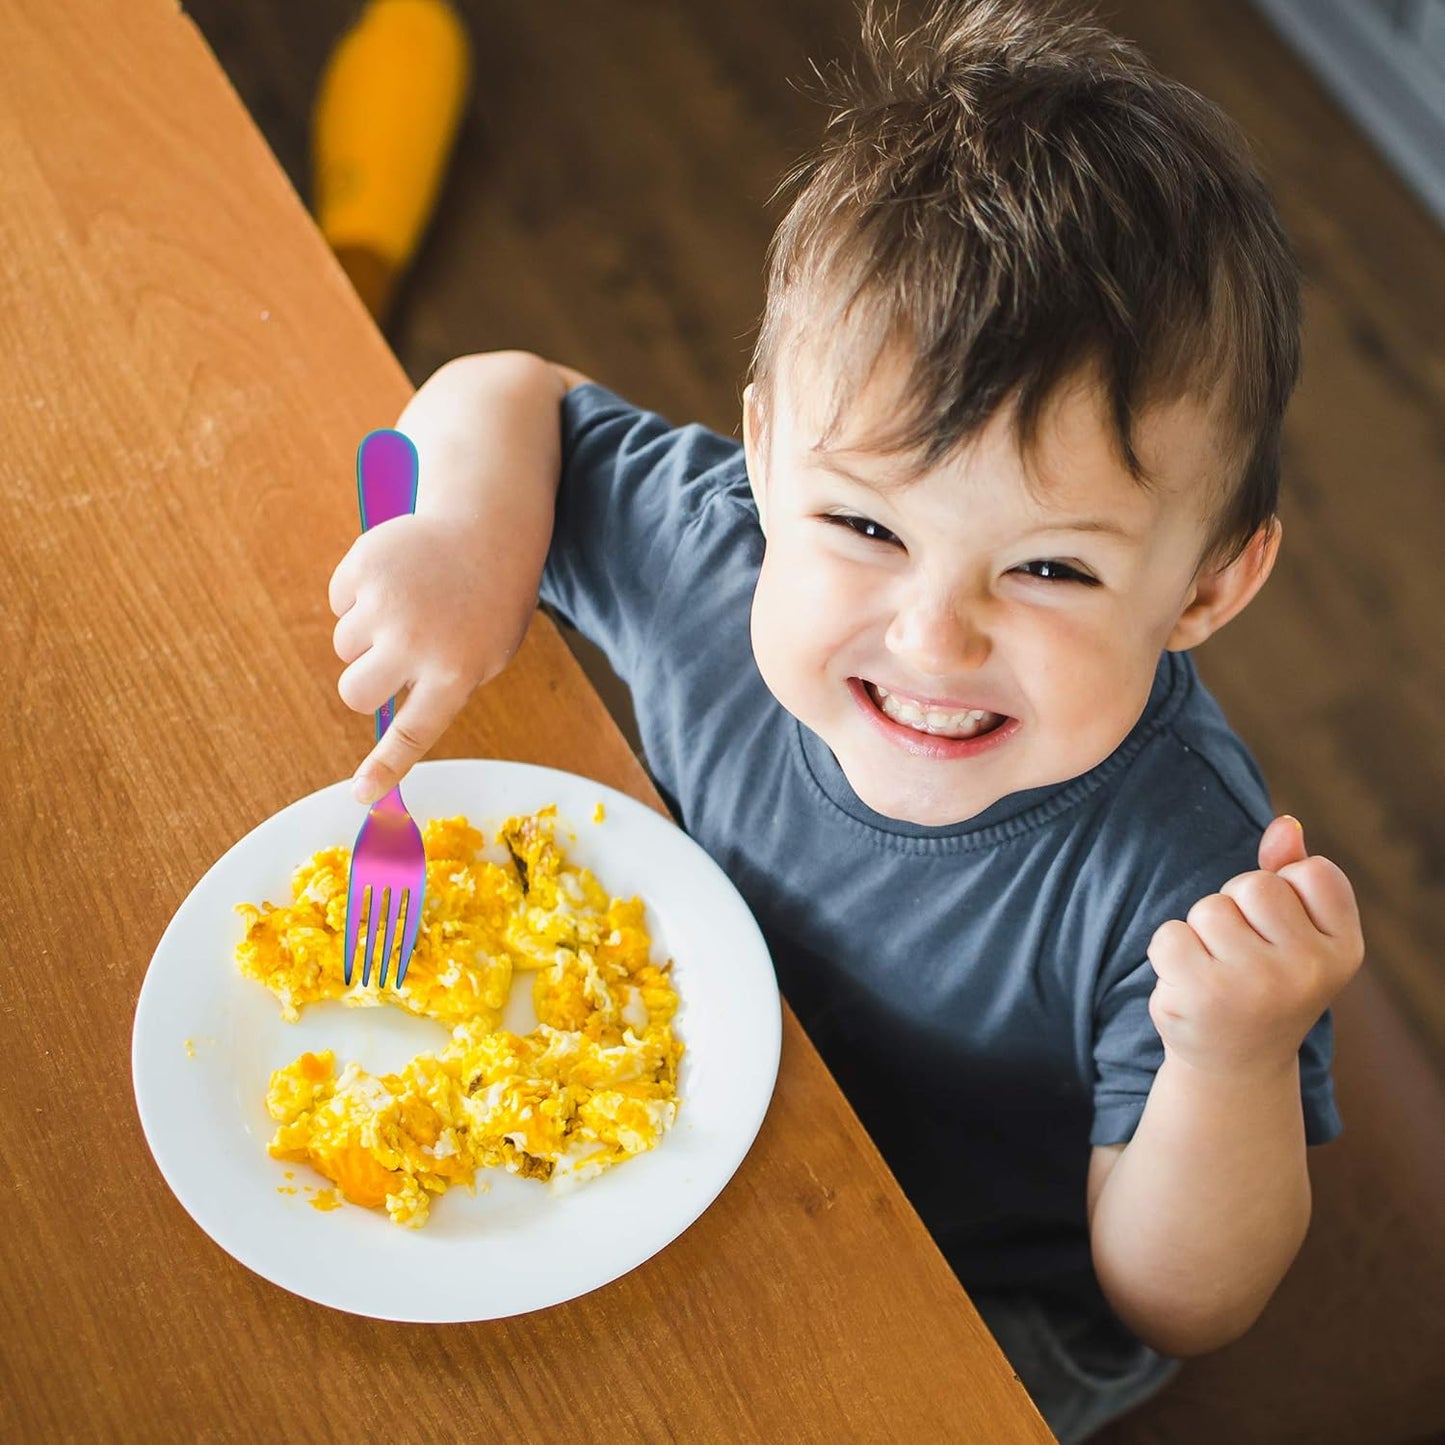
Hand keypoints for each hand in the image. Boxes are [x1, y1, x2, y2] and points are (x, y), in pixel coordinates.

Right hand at [328, 512, 516, 801]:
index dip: (384, 766)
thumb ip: (438, 689)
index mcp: (455, 673)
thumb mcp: (483, 656)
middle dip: (364, 684)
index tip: (360, 793)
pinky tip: (396, 580)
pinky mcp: (363, 567)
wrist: (489, 530)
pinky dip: (358, 596)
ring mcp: (386, 603)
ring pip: (344, 647)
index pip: (412, 734)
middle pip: (354, 692)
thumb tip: (383, 720)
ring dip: (366, 636)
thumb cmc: (487, 606)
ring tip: (408, 608)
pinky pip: (338, 602)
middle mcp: (417, 643)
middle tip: (392, 661)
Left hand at [1146, 816, 1363, 1078]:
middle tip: (1242, 952)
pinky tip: (1189, 983)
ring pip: (1208, 908)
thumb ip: (1290, 872)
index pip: (1313, 871)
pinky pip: (1169, 934)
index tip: (1283, 932)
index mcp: (1344, 950)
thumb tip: (1285, 824)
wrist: (1236, 1063)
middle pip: (1254, 884)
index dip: (1286, 890)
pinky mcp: (1202, 996)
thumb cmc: (1266, 981)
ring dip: (1200, 930)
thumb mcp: (1295, 932)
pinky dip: (1169, 952)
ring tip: (1217, 969)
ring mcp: (1256, 985)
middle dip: (1236, 906)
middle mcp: (1309, 970)